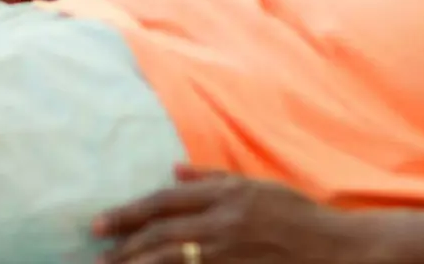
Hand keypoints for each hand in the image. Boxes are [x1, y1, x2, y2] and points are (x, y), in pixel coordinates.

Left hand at [94, 165, 376, 263]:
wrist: (328, 247)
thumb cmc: (295, 213)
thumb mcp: (257, 186)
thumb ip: (213, 178)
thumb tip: (173, 169)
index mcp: (229, 195)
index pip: (167, 201)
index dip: (129, 211)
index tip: (101, 222)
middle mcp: (223, 222)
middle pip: (161, 231)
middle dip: (123, 240)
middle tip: (95, 248)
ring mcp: (227, 252)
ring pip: (167, 258)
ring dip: (134, 262)